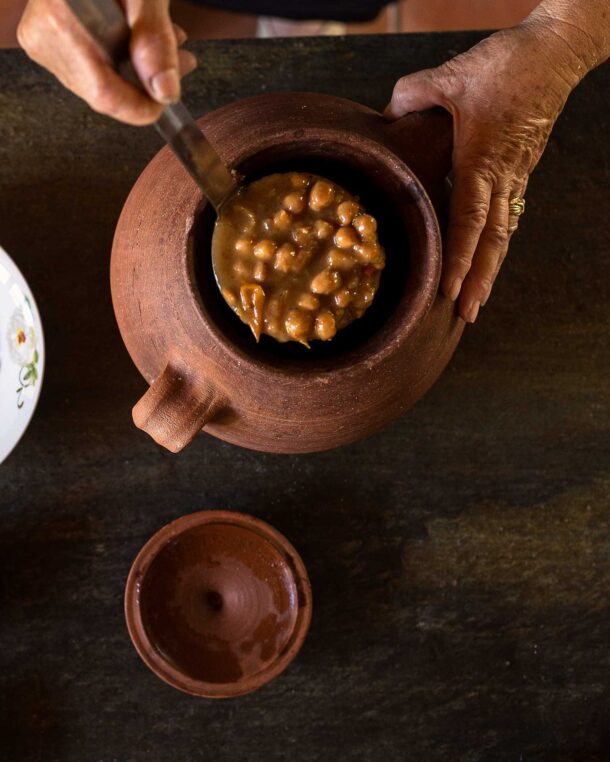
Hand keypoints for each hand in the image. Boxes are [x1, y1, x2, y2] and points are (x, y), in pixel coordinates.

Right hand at [17, 0, 196, 124]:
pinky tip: (135, 41)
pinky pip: (88, 70)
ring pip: (98, 85)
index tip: (168, 98)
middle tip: (179, 61)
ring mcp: (41, 42)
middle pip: (102, 92)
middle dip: (144, 84)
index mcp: (61, 22)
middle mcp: (43, 37)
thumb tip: (165, 92)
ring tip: (161, 43)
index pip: (104, 94)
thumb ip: (155, 41)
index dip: (141, 107)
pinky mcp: (46, 42)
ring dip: (136, 73)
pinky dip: (119, 62)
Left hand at [385, 21, 581, 321]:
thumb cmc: (506, 63)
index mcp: (482, 160)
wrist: (556, 52)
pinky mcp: (522, 170)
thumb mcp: (451, 75)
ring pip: (504, 233)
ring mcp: (516, 176)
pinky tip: (489, 261)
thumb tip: (386, 117)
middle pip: (493, 240)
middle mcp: (503, 176)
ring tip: (477, 302)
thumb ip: (412, 95)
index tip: (450, 290)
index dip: (459, 257)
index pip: (469, 220)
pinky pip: (510, 215)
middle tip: (467, 315)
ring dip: (490, 269)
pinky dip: (497, 244)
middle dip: (480, 281)